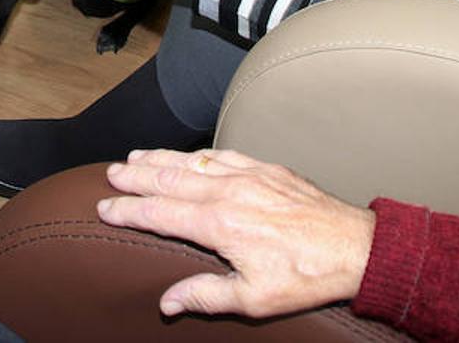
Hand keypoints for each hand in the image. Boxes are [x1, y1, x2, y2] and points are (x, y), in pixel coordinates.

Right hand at [97, 149, 376, 318]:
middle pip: (168, 179)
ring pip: (192, 161)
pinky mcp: (267, 168)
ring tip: (136, 157)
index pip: (159, 214)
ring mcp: (248, 175)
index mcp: (220, 225)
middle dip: (135, 176)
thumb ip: (206, 296)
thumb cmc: (305, 276)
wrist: (355, 247)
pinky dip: (196, 154)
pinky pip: (222, 154)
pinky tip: (186, 155)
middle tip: (110, 174)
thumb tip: (167, 303)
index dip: (127, 210)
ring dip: (160, 158)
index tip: (104, 207)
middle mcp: (228, 192)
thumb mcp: (254, 298)